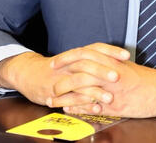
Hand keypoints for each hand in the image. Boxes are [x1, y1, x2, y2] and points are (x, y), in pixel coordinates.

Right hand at [0, 43, 129, 108]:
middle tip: (118, 75)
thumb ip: (92, 60)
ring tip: (111, 97)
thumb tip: (117, 61)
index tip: (126, 55)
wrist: (29, 73)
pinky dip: (84, 104)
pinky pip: (71, 99)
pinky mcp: (55, 92)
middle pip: (88, 62)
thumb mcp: (74, 60)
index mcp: (77, 54)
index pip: (96, 47)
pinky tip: (96, 108)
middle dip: (104, 69)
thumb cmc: (58, 68)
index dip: (111, 50)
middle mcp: (70, 63)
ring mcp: (62, 77)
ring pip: (80, 82)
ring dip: (96, 90)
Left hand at [50, 59, 155, 117]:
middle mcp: (111, 72)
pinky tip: (68, 110)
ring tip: (53, 97)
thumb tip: (91, 65)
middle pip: (81, 69)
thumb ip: (108, 64)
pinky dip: (79, 108)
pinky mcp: (116, 105)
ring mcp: (113, 89)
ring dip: (66, 93)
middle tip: (50, 79)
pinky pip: (94, 106)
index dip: (68, 57)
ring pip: (84, 88)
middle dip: (62, 74)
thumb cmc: (144, 78)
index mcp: (112, 60)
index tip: (55, 62)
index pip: (85, 53)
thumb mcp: (125, 66)